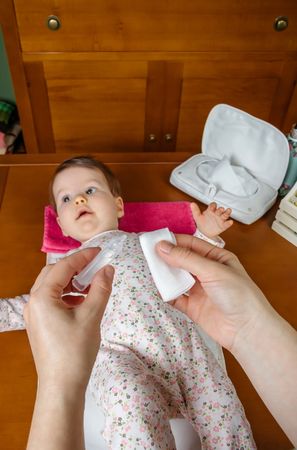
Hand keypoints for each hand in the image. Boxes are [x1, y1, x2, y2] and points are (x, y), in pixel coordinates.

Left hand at [24, 248, 113, 391]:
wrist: (62, 386)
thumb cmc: (74, 352)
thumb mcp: (91, 316)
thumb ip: (100, 289)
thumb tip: (108, 269)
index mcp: (42, 297)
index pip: (63, 267)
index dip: (83, 257)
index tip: (100, 251)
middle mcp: (33, 302)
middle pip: (53, 273)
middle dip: (75, 267)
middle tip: (95, 265)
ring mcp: (34, 314)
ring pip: (52, 286)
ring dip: (71, 282)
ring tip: (91, 285)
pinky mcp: (39, 324)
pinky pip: (52, 300)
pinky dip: (67, 295)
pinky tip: (83, 301)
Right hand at [156, 234, 270, 352]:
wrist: (247, 330)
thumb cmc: (240, 295)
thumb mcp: (212, 270)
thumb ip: (186, 259)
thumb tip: (162, 247)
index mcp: (217, 258)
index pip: (191, 244)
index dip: (174, 241)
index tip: (155, 240)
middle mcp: (207, 272)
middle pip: (182, 261)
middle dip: (167, 257)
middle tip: (147, 253)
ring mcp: (200, 290)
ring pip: (177, 278)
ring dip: (165, 275)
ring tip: (148, 269)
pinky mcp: (193, 308)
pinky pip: (176, 298)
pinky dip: (166, 294)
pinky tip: (156, 289)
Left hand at [191, 202, 232, 237]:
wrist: (204, 233)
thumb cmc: (202, 223)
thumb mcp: (197, 217)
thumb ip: (195, 210)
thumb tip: (192, 204)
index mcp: (210, 211)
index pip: (213, 205)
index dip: (213, 205)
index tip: (212, 207)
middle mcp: (216, 214)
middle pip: (220, 209)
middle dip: (220, 209)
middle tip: (220, 209)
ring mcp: (220, 219)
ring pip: (225, 214)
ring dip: (227, 212)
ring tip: (229, 210)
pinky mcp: (223, 226)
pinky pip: (227, 224)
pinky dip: (229, 223)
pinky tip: (230, 222)